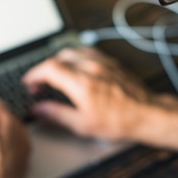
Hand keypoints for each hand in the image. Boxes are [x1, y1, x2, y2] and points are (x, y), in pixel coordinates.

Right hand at [23, 47, 153, 140]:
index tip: (29, 83)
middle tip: (40, 84)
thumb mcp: (82, 125)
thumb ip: (56, 114)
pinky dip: (75, 58)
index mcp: (81, 83)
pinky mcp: (111, 62)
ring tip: (55, 76)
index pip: (49, 69)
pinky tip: (75, 68)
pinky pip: (87, 52)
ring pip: (73, 52)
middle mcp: (91, 67)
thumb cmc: (119, 121)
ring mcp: (102, 62)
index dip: (34, 74)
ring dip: (59, 62)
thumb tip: (39, 109)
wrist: (147, 114)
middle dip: (45, 69)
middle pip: (59, 58)